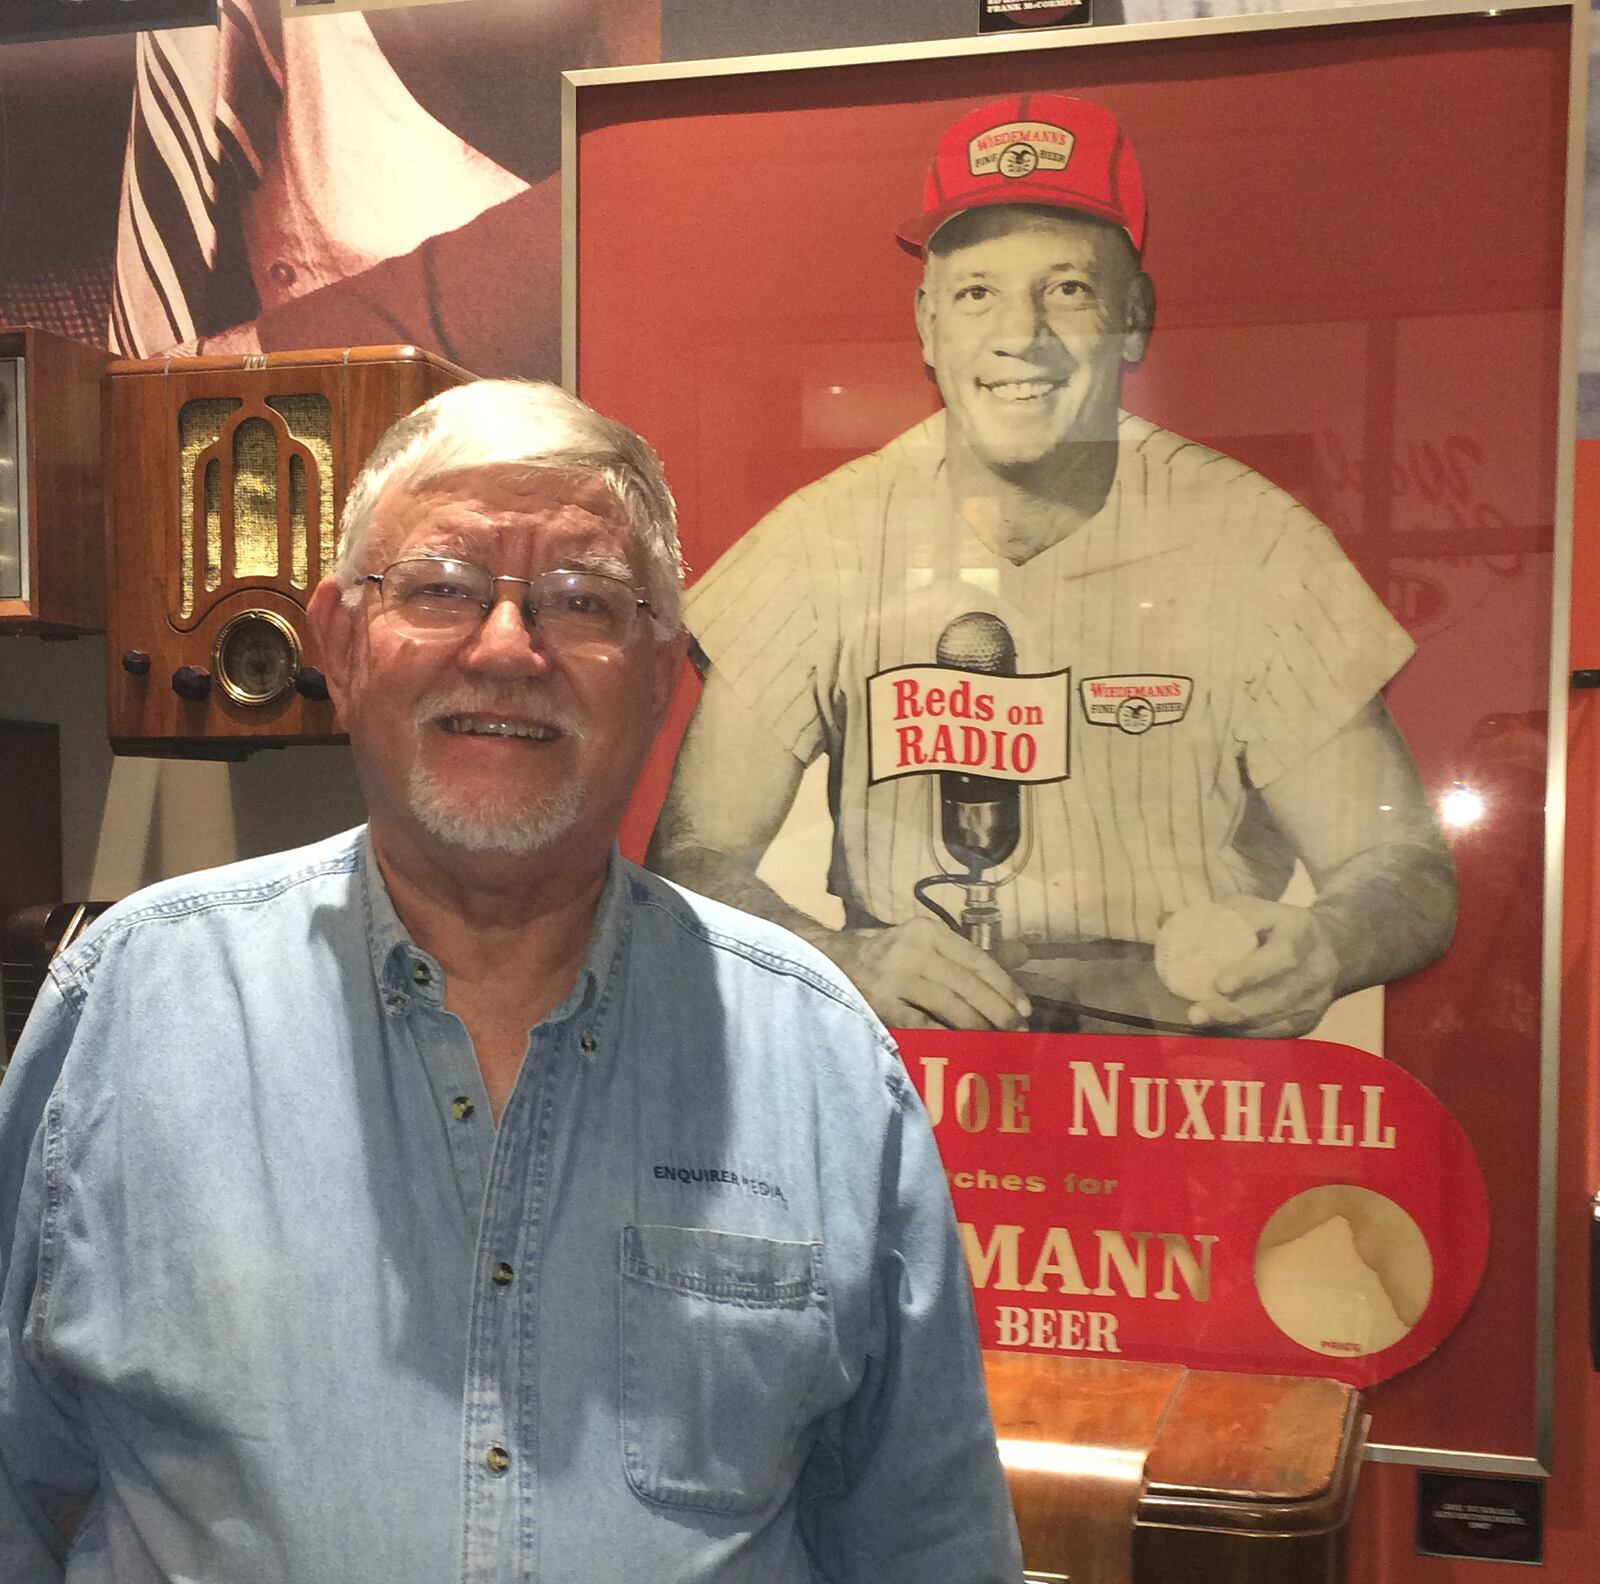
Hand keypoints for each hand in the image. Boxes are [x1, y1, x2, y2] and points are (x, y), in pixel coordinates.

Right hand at [824, 918, 1030, 1030]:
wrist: (829, 960)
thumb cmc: (886, 954)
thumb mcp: (922, 941)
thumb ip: (961, 955)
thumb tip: (1019, 962)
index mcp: (928, 931)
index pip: (977, 959)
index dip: (1004, 985)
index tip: (1025, 1008)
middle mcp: (913, 950)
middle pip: (967, 984)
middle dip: (998, 1010)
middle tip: (1018, 1031)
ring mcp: (895, 978)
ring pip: (950, 1005)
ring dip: (978, 1026)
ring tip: (996, 1040)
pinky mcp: (882, 1004)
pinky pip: (922, 1024)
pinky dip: (945, 1035)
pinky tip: (961, 1044)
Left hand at [1186, 896, 1341, 1037]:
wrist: (1336, 946)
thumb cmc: (1278, 924)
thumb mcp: (1255, 907)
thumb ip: (1213, 914)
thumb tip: (1163, 920)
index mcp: (1302, 934)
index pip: (1281, 957)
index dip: (1252, 972)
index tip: (1220, 984)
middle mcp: (1316, 970)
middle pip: (1277, 997)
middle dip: (1235, 1009)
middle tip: (1197, 1013)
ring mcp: (1316, 1000)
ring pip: (1275, 1019)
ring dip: (1236, 1025)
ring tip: (1201, 1024)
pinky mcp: (1310, 1022)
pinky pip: (1275, 1033)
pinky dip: (1246, 1034)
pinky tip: (1219, 1032)